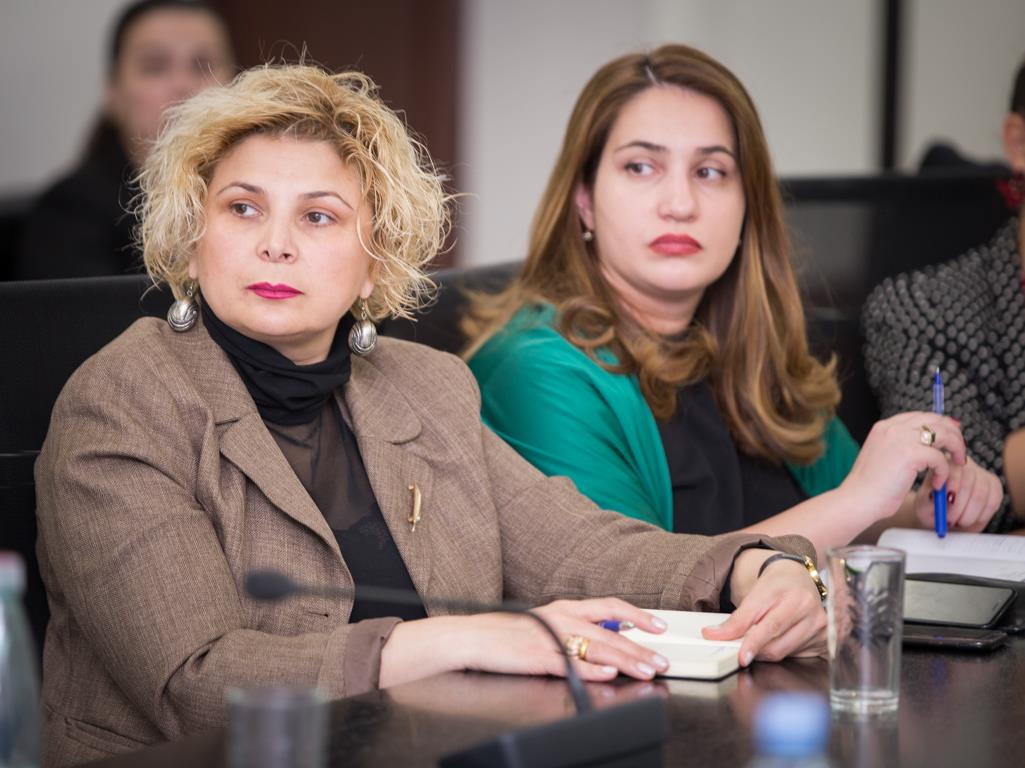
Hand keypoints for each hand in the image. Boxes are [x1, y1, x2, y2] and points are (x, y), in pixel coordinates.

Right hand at [458, 598, 671, 681]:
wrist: (472, 636)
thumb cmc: (507, 633)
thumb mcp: (545, 623)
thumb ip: (573, 629)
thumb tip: (603, 639)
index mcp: (565, 607)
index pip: (609, 607)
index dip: (637, 616)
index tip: (659, 626)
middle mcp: (562, 617)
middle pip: (610, 631)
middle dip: (640, 648)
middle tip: (662, 660)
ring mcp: (551, 636)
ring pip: (597, 646)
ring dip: (626, 660)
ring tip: (647, 670)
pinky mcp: (539, 656)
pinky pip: (570, 663)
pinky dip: (591, 668)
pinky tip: (609, 673)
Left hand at [702, 553, 825, 665]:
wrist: (797, 579)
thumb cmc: (776, 586)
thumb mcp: (754, 596)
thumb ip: (736, 619)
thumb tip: (714, 635)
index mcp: (794, 596)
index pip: (770, 625)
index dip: (754, 643)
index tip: (741, 657)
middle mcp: (812, 611)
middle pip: (777, 645)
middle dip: (755, 649)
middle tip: (743, 648)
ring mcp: (821, 627)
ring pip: (785, 653)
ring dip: (768, 651)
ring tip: (763, 637)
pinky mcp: (825, 640)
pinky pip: (797, 656)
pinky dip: (783, 651)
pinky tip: (782, 638)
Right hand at [840, 412, 965, 524]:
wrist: (857, 499)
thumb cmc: (870, 487)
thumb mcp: (883, 457)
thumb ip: (901, 446)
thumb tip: (928, 444)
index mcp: (884, 427)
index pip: (921, 416)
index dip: (941, 425)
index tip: (952, 437)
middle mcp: (892, 427)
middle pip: (936, 420)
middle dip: (954, 435)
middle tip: (960, 452)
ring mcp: (901, 438)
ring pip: (944, 434)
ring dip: (956, 448)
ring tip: (957, 464)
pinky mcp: (910, 454)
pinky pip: (940, 458)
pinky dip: (944, 471)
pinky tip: (938, 483)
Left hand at [911, 456, 1001, 531]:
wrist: (943, 514)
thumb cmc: (930, 509)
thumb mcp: (923, 507)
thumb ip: (928, 503)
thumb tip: (935, 498)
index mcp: (944, 463)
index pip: (953, 470)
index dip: (952, 487)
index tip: (946, 503)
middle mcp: (965, 464)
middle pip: (968, 483)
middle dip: (958, 506)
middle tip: (950, 520)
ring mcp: (982, 474)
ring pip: (981, 495)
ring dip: (969, 514)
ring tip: (957, 521)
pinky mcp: (995, 487)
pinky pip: (992, 502)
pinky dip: (980, 516)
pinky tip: (970, 520)